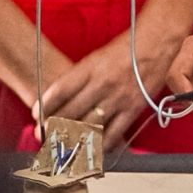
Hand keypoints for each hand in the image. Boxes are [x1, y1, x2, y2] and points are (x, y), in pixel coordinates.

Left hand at [36, 17, 183, 151]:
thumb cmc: (126, 47)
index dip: (45, 106)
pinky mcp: (133, 109)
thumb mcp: (97, 57)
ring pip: (89, 127)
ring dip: (73, 140)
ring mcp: (118, 98)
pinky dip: (101, 145)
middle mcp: (102, 84)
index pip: (61, 90)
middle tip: (44, 136)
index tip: (36, 116)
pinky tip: (93, 149)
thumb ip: (81, 78)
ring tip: (62, 148)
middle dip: (54, 128)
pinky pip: (114, 134)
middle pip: (71, 112)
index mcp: (91, 67)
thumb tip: (62, 99)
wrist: (156, 43)